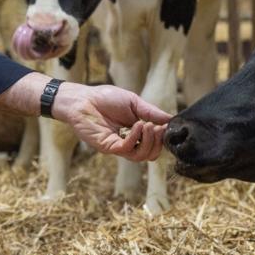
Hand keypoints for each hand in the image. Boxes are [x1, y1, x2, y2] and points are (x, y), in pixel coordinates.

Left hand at [52, 83, 169, 162]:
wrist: (82, 98)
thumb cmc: (105, 98)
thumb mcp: (134, 102)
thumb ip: (151, 112)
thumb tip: (171, 120)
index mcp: (136, 133)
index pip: (155, 144)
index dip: (163, 138)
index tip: (167, 126)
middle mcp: (128, 142)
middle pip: (150, 154)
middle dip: (158, 142)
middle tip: (157, 127)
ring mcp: (118, 146)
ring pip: (141, 156)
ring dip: (149, 141)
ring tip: (148, 126)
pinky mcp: (108, 147)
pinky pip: (127, 149)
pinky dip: (136, 138)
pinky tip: (137, 125)